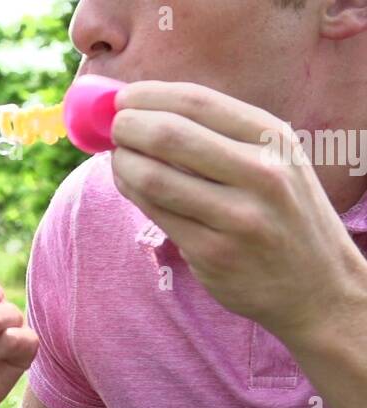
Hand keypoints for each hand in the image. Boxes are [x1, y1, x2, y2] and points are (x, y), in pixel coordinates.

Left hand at [111, 80, 366, 342]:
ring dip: (122, 163)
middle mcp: (261, 174)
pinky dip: (132, 192)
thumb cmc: (282, 213)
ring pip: (153, 178)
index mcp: (274, 139)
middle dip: (126, 127)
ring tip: (119, 159)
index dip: (148, 95)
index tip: (123, 97)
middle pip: (169, 135)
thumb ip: (220, 135)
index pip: (198, 101)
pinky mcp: (213, 253)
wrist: (319, 287)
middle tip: (113, 129)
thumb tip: (144, 108)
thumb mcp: (275, 161)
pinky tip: (130, 185)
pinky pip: (156, 214)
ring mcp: (238, 217)